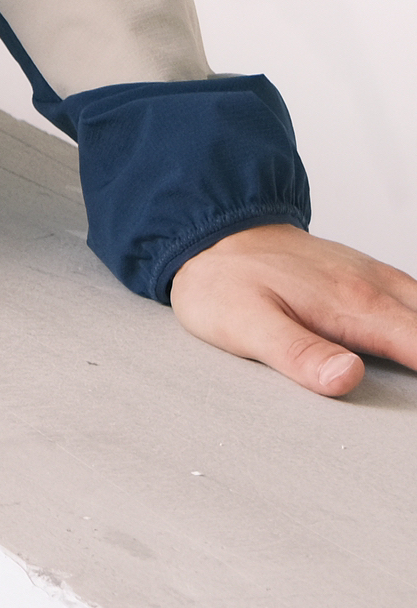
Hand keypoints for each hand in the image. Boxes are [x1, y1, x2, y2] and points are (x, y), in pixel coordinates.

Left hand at [169, 223, 416, 395]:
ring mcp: (371, 276)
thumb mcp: (246, 324)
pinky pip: (413, 298)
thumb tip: (348, 378)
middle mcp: (371, 286)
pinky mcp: (365, 275)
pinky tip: (414, 337)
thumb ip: (298, 353)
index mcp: (350, 303)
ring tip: (416, 378)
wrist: (211, 228)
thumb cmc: (224, 282)